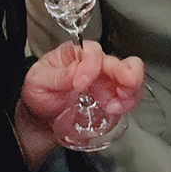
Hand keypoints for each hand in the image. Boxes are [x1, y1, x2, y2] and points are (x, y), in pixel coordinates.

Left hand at [15, 41, 142, 169]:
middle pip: (116, 62)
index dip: (91, 63)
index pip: (91, 50)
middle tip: (127, 83)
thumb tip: (79, 73)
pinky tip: (116, 110)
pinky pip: (128, 98)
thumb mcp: (39, 80)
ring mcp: (105, 83)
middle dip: (126, 71)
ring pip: (130, 78)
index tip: (81, 82)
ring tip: (119, 102)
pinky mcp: (111, 101)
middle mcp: (94, 65)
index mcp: (75, 54)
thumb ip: (58, 76)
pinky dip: (128, 103)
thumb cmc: (39, 93)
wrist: (39, 121)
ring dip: (131, 89)